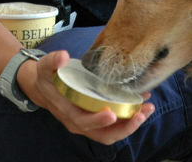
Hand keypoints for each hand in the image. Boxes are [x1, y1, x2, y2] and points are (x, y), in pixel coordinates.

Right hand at [19, 50, 153, 144]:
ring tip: (148, 109)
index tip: (112, 114)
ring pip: (113, 132)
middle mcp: (79, 122)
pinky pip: (115, 124)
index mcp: (67, 112)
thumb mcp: (45, 67)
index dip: (98, 121)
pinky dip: (130, 117)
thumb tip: (62, 56)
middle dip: (125, 127)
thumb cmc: (47, 77)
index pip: (84, 122)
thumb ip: (53, 61)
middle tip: (141, 113)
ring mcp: (89, 123)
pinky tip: (142, 103)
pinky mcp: (97, 118)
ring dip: (132, 124)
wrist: (43, 87)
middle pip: (104, 134)